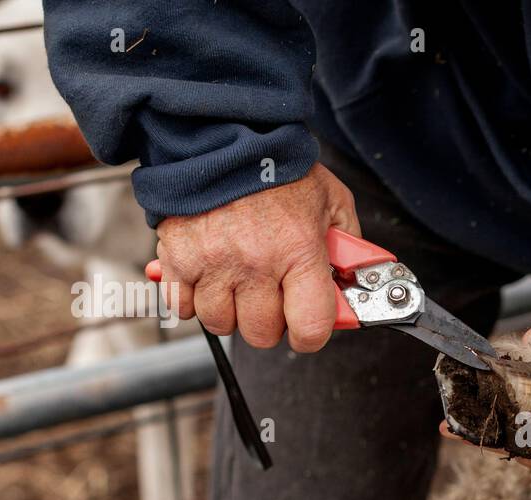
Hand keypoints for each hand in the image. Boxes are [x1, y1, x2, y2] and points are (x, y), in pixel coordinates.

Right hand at [154, 163, 358, 351]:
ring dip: (231, 310)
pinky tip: (210, 276)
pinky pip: (182, 306)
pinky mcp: (177, 257)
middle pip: (262, 333)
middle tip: (272, 296)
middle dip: (270, 322)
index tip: (307, 327)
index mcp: (299, 251)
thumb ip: (348, 248)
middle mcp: (255, 262)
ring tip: (239, 280)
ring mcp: (213, 262)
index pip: (310, 327)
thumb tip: (353, 287)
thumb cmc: (279, 169)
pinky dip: (193, 298)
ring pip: (220, 323)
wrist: (221, 134)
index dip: (311, 334)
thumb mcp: (332, 202)